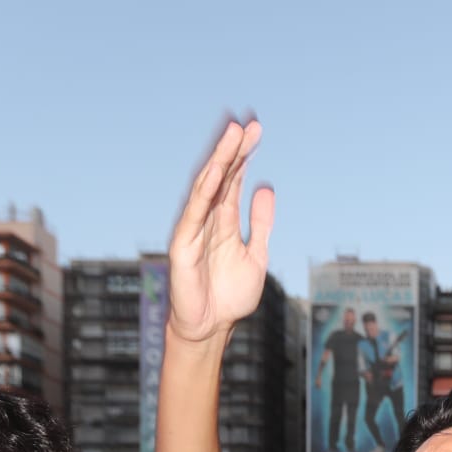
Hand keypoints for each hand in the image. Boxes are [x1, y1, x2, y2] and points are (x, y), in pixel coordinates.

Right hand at [166, 119, 275, 344]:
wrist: (212, 327)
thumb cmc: (230, 295)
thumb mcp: (256, 255)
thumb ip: (261, 223)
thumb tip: (267, 188)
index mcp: (224, 219)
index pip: (234, 179)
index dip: (244, 155)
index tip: (256, 129)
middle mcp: (208, 219)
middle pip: (220, 177)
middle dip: (233, 150)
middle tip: (247, 124)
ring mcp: (194, 229)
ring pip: (207, 188)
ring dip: (220, 161)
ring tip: (232, 135)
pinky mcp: (184, 245)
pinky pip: (194, 213)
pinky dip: (205, 191)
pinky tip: (217, 170)